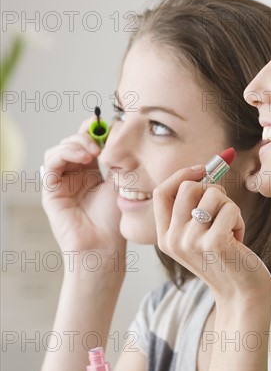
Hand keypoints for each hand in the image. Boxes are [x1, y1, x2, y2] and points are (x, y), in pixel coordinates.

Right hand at [41, 118, 123, 253]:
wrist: (104, 245)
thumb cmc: (115, 219)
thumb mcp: (120, 182)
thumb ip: (117, 159)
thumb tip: (119, 130)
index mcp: (92, 172)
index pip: (89, 142)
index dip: (97, 131)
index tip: (110, 125)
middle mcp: (75, 174)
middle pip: (74, 142)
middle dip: (87, 136)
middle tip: (102, 140)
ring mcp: (61, 181)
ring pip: (60, 149)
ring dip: (75, 143)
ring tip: (93, 151)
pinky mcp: (50, 190)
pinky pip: (51, 163)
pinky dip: (64, 154)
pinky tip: (82, 157)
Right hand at [154, 167, 270, 302]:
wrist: (242, 294)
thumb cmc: (226, 259)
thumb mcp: (200, 234)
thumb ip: (195, 206)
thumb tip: (209, 166)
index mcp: (164, 238)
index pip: (161, 192)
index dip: (182, 175)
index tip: (202, 170)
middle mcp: (172, 240)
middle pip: (187, 187)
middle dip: (213, 191)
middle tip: (223, 211)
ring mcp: (191, 242)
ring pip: (212, 195)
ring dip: (229, 208)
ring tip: (231, 232)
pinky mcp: (214, 243)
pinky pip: (230, 208)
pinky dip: (239, 220)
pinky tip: (238, 240)